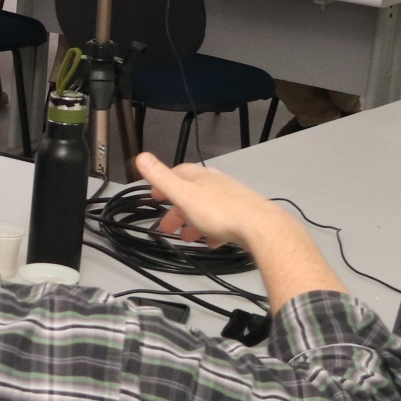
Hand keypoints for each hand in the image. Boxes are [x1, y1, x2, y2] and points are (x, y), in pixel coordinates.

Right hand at [135, 155, 291, 249]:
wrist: (258, 227)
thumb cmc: (221, 212)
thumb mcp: (183, 194)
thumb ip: (161, 177)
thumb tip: (142, 157)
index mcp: (201, 178)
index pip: (178, 173)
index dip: (163, 183)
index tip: (154, 194)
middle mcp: (217, 185)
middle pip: (191, 195)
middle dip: (176, 210)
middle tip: (166, 225)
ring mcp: (232, 200)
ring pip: (207, 210)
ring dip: (193, 223)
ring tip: (185, 237)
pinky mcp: (243, 216)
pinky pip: (223, 223)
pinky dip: (212, 232)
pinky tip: (210, 243)